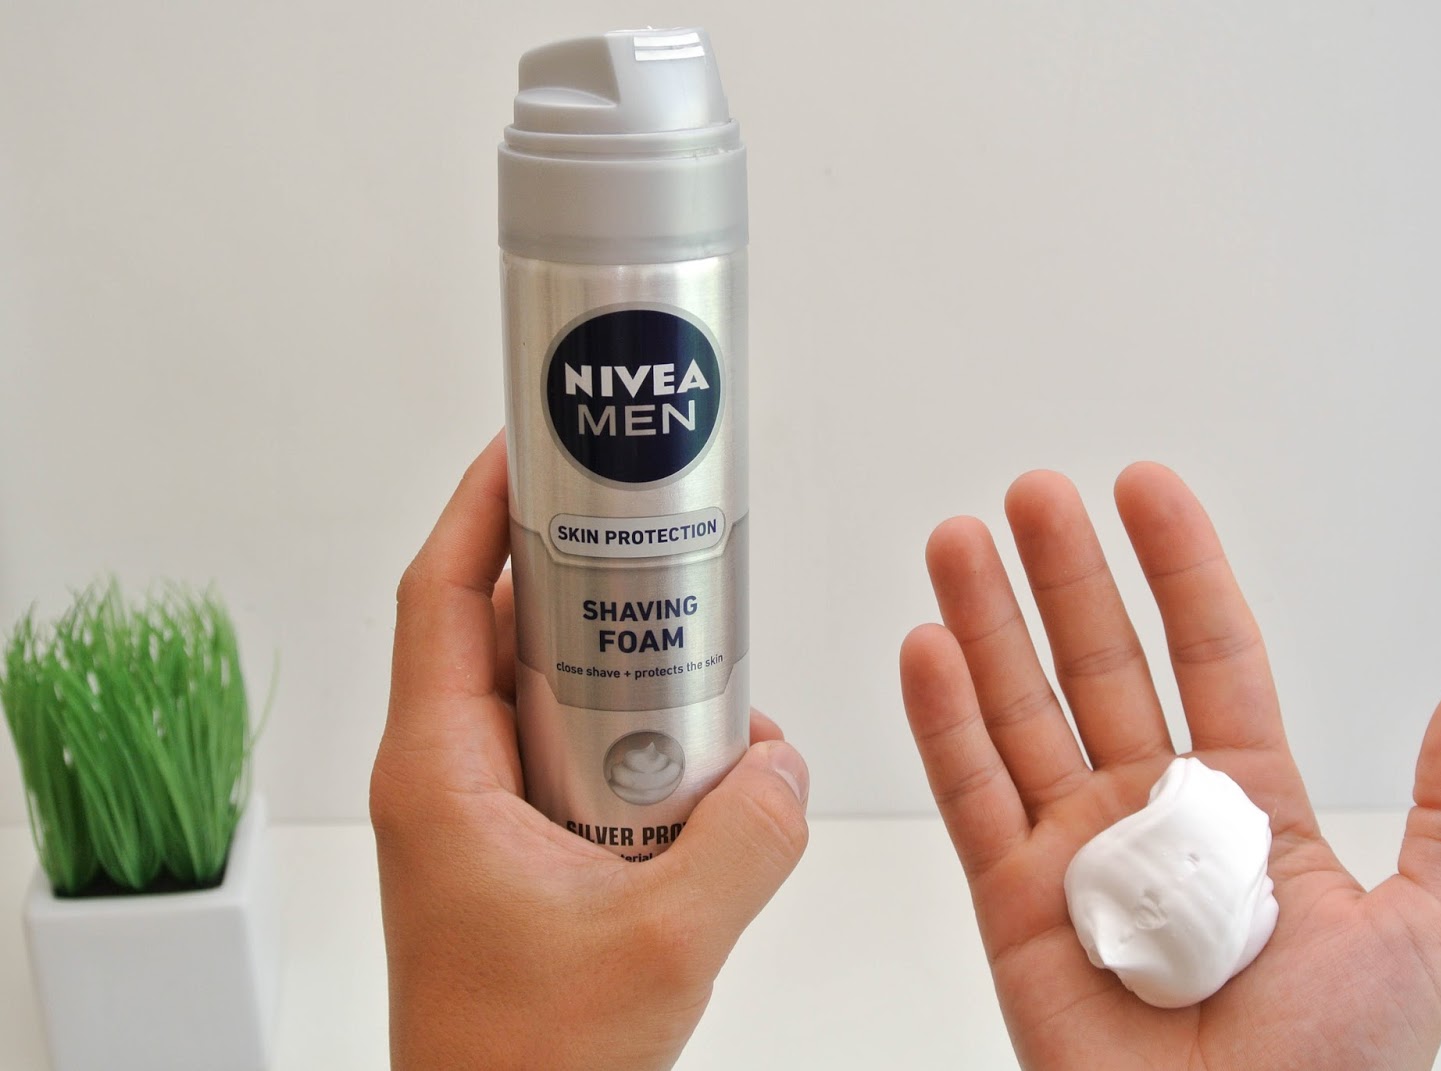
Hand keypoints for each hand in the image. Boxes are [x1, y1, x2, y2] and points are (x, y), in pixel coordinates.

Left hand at [371, 432, 808, 1070]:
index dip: (481, 505)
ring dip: (620, 672)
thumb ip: (745, 843)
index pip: (442, 596)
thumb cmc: (527, 1062)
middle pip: (500, 631)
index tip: (532, 444)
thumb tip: (785, 770)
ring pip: (544, 699)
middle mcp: (448, 781)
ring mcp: (478, 820)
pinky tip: (707, 772)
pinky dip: (633, 746)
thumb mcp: (662, 943)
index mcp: (441, 775)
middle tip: (660, 547)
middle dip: (582, 582)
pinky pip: (572, 763)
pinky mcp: (515, 855)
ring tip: (706, 663)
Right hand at [900, 463, 1440, 1070]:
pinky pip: (972, 799)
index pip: (1208, 655)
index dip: (1178, 569)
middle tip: (1034, 496)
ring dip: (987, 625)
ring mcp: (1078, 856)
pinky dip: (943, 724)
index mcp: (1247, 809)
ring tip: (961, 544)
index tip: (1144, 490)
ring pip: (1021, 714)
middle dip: (1066, 576)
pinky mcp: (1014, 906)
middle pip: (1099, 668)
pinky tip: (929, 651)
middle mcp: (1152, 817)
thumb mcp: (1425, 933)